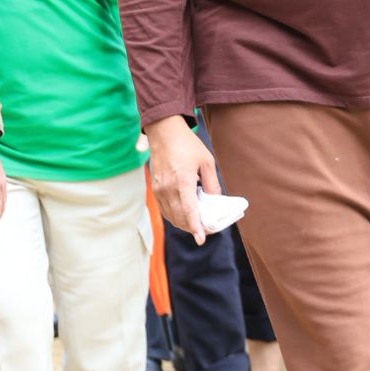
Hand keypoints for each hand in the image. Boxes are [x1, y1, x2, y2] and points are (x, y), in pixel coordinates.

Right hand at [144, 116, 219, 244]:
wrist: (163, 131)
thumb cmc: (186, 144)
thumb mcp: (206, 161)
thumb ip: (212, 183)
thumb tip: (215, 201)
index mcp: (182, 181)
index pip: (189, 211)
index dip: (196, 227)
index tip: (201, 240)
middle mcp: (168, 188)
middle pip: (180, 217)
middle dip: (193, 227)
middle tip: (207, 230)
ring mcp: (159, 189)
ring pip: (171, 215)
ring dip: (184, 223)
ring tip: (197, 223)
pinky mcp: (154, 187)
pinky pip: (164, 209)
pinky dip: (174, 216)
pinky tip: (184, 214)